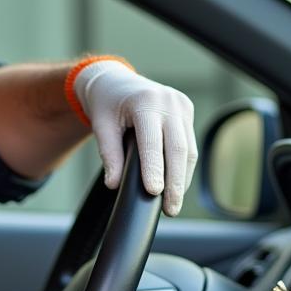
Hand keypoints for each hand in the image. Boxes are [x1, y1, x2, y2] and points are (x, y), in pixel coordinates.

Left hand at [73, 60, 196, 216]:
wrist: (115, 81)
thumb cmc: (106, 104)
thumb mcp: (101, 126)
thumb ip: (109, 155)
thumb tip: (115, 184)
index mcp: (146, 102)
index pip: (153, 142)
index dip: (155, 169)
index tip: (154, 193)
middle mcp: (169, 102)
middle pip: (178, 149)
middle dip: (175, 183)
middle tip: (170, 209)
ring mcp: (182, 105)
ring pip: (188, 149)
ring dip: (182, 179)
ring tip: (173, 204)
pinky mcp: (187, 112)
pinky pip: (189, 145)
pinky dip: (183, 168)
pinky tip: (177, 186)